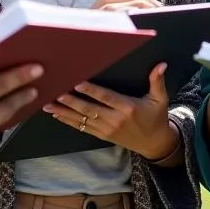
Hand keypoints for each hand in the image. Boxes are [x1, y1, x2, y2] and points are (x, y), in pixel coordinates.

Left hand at [44, 63, 178, 160]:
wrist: (154, 143)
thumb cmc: (156, 117)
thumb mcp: (160, 99)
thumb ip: (157, 81)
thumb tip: (161, 64)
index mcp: (128, 108)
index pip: (106, 97)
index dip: (91, 91)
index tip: (77, 83)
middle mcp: (115, 119)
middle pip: (89, 109)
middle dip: (71, 101)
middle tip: (56, 93)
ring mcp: (107, 129)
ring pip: (82, 120)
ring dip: (64, 112)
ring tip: (48, 105)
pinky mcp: (102, 135)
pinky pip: (83, 128)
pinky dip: (69, 122)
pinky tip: (57, 116)